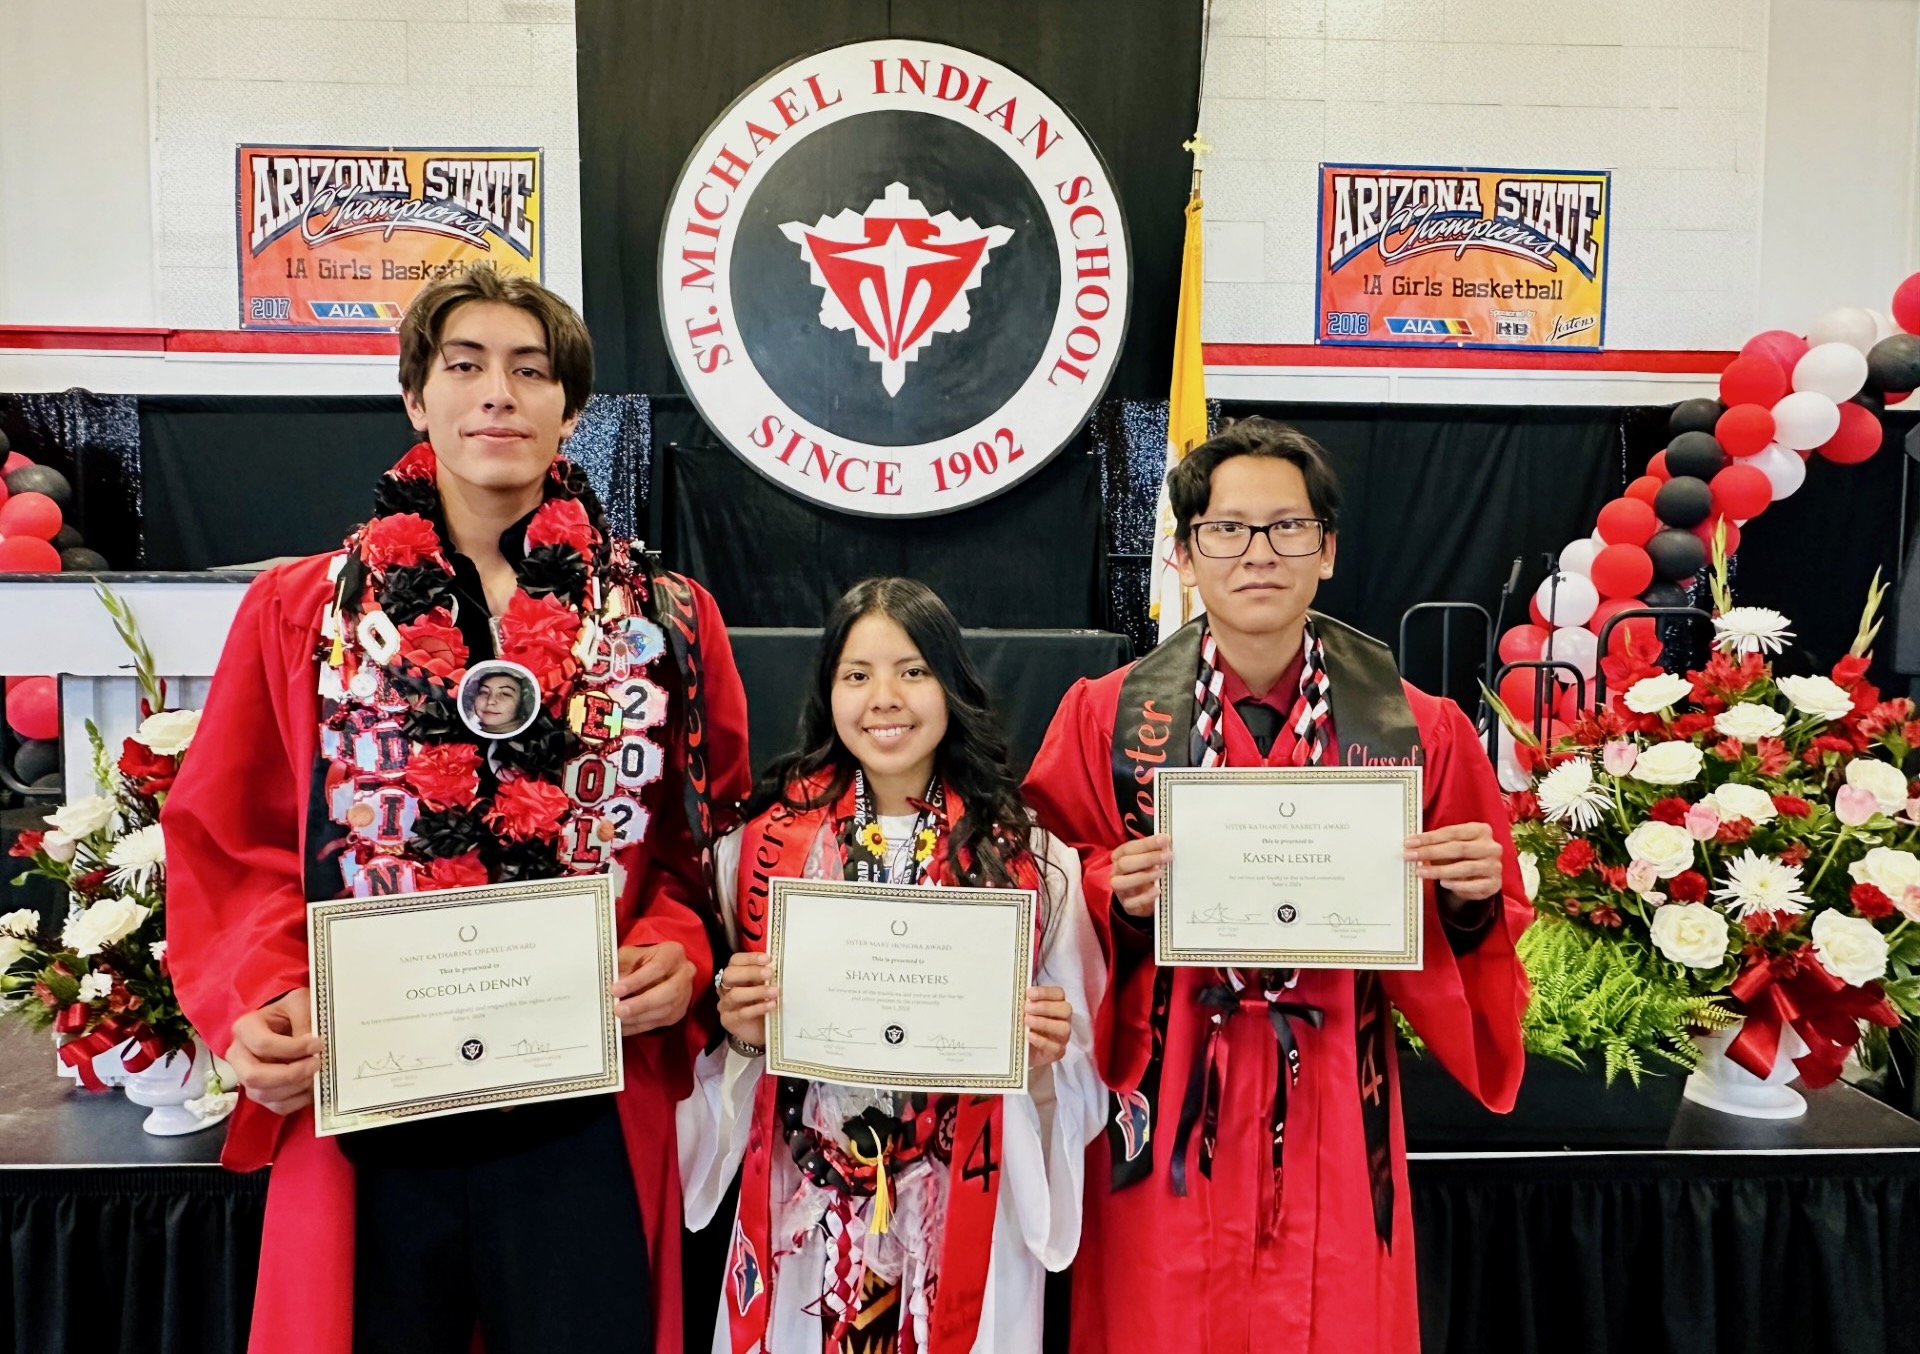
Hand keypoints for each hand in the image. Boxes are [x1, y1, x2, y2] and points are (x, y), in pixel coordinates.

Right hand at [227, 988, 322, 1115]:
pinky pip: (277, 1106)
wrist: (287, 1021)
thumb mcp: (299, 1004)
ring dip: (296, 1088)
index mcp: (245, 1029)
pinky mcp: (261, 1093)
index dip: (293, 1048)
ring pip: (265, 1095)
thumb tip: (310, 1046)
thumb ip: (304, 1020)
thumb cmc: (291, 1011)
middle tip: (316, 1064)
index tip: (317, 1044)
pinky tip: (313, 1087)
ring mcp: (247, 1078)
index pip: (263, 1045)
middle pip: (254, 1077)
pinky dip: (298, 1101)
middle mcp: (239, 1056)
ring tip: (317, 1073)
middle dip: (290, 1074)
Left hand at [611, 942, 695, 1035]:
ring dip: (639, 1017)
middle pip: (667, 992)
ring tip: (618, 1020)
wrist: (659, 971)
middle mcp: (684, 973)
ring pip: (665, 1010)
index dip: (636, 980)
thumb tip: (605, 982)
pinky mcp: (678, 1012)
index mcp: (673, 953)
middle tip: (618, 1010)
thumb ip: (621, 965)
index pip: (658, 967)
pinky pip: (660, 1022)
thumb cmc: (642, 960)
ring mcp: (684, 994)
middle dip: (641, 1004)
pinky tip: (623, 1027)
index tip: (615, 990)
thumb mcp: (631, 955)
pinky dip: (639, 1026)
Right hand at [714, 952, 775, 1049]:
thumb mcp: (764, 987)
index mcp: (734, 975)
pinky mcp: (729, 1020)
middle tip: (769, 973)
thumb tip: (777, 965)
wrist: (758, 1030)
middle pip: (730, 975)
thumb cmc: (761, 1002)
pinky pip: (742, 1013)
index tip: (767, 959)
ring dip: (756, 991)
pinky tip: (771, 1005)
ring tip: (774, 991)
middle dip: (750, 972)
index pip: (735, 961)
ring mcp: (725, 1005)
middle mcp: (725, 988)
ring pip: (735, 995)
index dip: (749, 958)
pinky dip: (758, 1008)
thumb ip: (766, 977)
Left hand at [1025, 985, 1072, 1070]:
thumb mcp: (1024, 1013)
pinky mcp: (1058, 1051)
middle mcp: (1063, 1020)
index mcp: (1057, 1005)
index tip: (1029, 993)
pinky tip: (1029, 1035)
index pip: (1059, 994)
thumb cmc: (1025, 1027)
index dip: (1045, 992)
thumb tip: (1018, 995)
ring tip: (1027, 1021)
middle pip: (1065, 1009)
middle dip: (1045, 1007)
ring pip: (1063, 1028)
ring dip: (1044, 1023)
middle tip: (1027, 1008)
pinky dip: (1041, 1040)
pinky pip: (1055, 1046)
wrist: (1022, 1051)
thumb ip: (1025, 1003)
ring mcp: (1062, 1036)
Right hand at [1109, 834, 1170, 917]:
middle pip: (1124, 864)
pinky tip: (1157, 890)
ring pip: (1121, 883)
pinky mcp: (1126, 904)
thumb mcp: (1148, 860)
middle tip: (1167, 855)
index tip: (1164, 839)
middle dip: (1147, 858)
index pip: (1129, 848)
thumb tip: (1166, 842)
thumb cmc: (1145, 872)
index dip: (1147, 844)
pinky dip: (1145, 897)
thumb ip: (1154, 851)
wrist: (1141, 897)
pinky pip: (1131, 902)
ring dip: (1142, 876)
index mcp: (1119, 857)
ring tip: (1161, 873)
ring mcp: (1119, 889)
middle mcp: (1116, 872)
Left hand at [1405, 823, 1504, 902]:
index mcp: (1481, 830)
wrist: (1481, 877)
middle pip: (1458, 848)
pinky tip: (1443, 884)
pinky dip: (1457, 885)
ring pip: (1465, 867)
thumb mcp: (1452, 846)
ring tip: (1421, 871)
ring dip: (1440, 870)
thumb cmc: (1462, 857)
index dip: (1429, 837)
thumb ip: (1437, 843)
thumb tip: (1412, 845)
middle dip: (1431, 852)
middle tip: (1410, 856)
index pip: (1452, 832)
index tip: (1410, 842)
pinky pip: (1473, 885)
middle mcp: (1491, 847)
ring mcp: (1494, 866)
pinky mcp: (1494, 884)